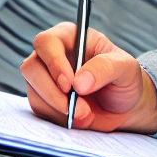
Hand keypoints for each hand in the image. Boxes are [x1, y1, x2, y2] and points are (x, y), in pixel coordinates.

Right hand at [20, 23, 156, 133]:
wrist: (123, 106)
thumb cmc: (124, 78)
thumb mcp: (125, 68)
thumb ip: (105, 68)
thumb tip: (79, 82)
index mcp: (70, 37)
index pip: (47, 42)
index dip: (53, 62)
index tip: (69, 85)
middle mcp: (52, 55)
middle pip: (31, 68)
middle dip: (53, 93)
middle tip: (78, 109)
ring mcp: (44, 78)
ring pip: (34, 92)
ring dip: (58, 109)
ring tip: (87, 115)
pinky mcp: (43, 100)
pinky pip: (39, 111)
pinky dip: (58, 119)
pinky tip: (78, 119)